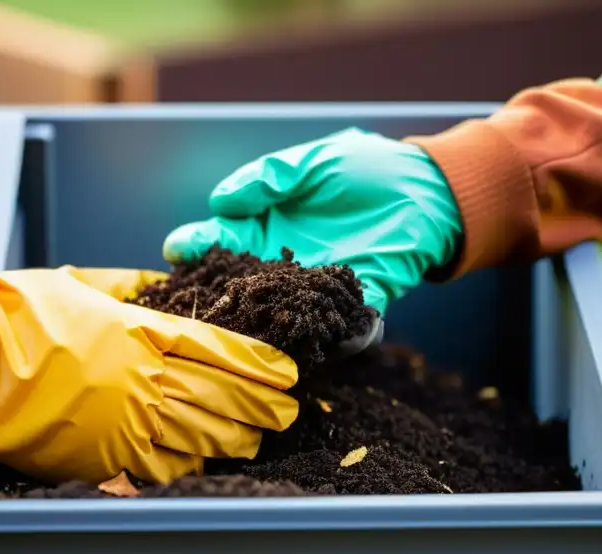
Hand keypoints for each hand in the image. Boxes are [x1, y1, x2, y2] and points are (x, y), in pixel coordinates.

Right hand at [0, 267, 298, 484]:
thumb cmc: (24, 313)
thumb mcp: (88, 284)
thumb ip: (137, 289)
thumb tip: (168, 286)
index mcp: (147, 332)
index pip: (227, 350)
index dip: (264, 366)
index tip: (288, 372)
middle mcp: (150, 379)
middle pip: (230, 397)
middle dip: (268, 405)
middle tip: (289, 409)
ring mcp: (132, 422)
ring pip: (210, 435)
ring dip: (243, 436)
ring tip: (261, 435)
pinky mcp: (109, 457)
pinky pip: (171, 465)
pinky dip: (198, 462)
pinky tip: (214, 459)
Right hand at [163, 128, 461, 315]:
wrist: (424, 189)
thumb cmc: (364, 168)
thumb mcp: (313, 162)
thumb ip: (269, 178)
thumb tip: (219, 201)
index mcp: (266, 225)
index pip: (221, 239)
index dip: (197, 244)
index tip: (177, 249)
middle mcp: (282, 262)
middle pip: (239, 282)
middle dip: (213, 291)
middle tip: (191, 296)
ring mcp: (314, 287)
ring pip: (276, 311)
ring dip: (255, 322)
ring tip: (230, 327)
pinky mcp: (351, 304)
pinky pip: (329, 328)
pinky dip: (316, 338)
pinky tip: (294, 342)